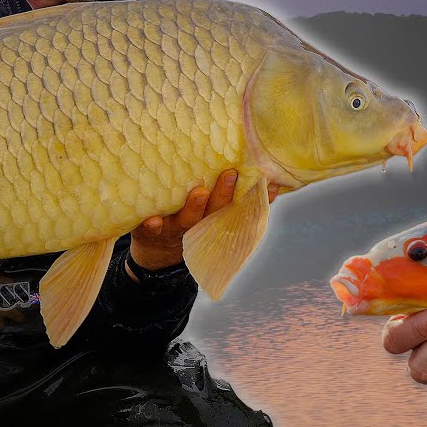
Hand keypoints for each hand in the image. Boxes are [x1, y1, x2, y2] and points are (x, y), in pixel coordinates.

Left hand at [128, 170, 280, 275]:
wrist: (158, 252)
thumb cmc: (192, 223)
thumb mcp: (217, 217)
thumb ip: (242, 201)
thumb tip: (276, 181)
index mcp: (214, 219)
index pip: (235, 206)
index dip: (251, 197)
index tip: (266, 183)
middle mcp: (197, 224)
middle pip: (213, 210)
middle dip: (222, 194)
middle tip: (230, 174)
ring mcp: (174, 228)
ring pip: (186, 218)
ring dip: (193, 207)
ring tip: (200, 193)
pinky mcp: (150, 232)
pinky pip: (151, 230)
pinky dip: (151, 226)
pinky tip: (151, 220)